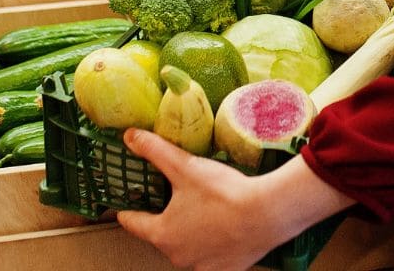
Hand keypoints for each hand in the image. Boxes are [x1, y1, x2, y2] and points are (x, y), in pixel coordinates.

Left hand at [116, 129, 288, 270]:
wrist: (267, 215)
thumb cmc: (224, 194)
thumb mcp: (184, 166)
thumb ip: (155, 151)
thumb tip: (131, 137)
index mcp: (163, 233)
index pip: (134, 224)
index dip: (129, 212)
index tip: (126, 209)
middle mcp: (178, 255)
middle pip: (162, 235)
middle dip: (166, 219)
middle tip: (175, 200)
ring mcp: (202, 265)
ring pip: (187, 248)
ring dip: (190, 234)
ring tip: (202, 212)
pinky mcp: (225, 269)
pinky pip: (211, 258)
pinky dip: (213, 246)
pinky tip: (222, 229)